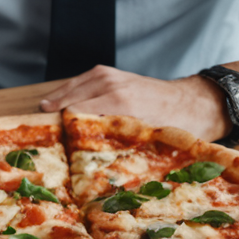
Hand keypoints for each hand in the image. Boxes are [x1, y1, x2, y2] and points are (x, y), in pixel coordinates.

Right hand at [39, 65, 226, 138]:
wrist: (195, 103)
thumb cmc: (177, 127)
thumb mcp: (150, 141)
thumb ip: (122, 146)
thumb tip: (97, 165)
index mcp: (119, 104)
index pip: (75, 114)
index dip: (63, 129)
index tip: (55, 143)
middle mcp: (110, 85)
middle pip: (69, 99)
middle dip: (56, 114)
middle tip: (43, 130)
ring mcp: (109, 76)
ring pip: (72, 87)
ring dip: (58, 100)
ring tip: (45, 113)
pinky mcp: (109, 72)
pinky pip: (80, 80)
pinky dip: (69, 91)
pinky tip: (62, 100)